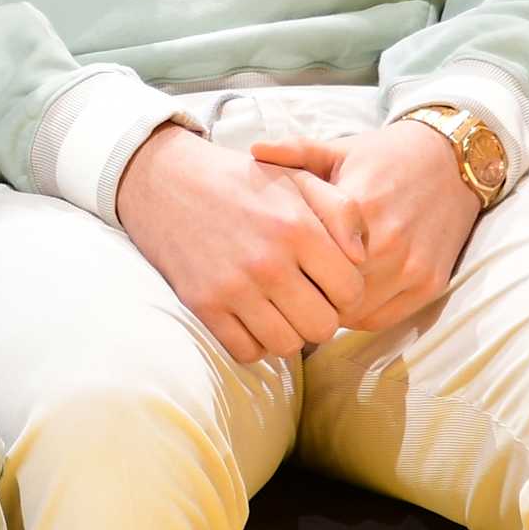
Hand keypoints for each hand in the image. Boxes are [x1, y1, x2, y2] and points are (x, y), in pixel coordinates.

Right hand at [115, 124, 366, 363]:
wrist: (166, 181)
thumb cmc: (240, 181)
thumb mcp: (297, 178)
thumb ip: (343, 210)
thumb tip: (362, 258)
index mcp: (296, 228)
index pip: (351, 291)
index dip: (347, 290)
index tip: (329, 280)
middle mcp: (267, 262)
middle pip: (323, 326)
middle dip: (321, 314)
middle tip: (306, 296)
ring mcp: (232, 287)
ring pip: (286, 345)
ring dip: (289, 332)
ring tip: (280, 307)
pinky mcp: (203, 304)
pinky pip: (247, 351)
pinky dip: (254, 341)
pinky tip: (253, 315)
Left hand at [249, 122, 481, 333]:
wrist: (451, 163)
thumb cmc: (384, 156)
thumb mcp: (338, 148)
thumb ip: (295, 151)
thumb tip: (253, 150)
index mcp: (359, 207)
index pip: (311, 258)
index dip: (289, 266)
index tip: (274, 264)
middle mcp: (388, 243)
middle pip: (332, 291)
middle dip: (307, 291)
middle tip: (287, 286)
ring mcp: (413, 268)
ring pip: (357, 312)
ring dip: (333, 307)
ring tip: (313, 293)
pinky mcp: (432, 284)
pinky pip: (384, 319)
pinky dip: (361, 315)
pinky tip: (345, 297)